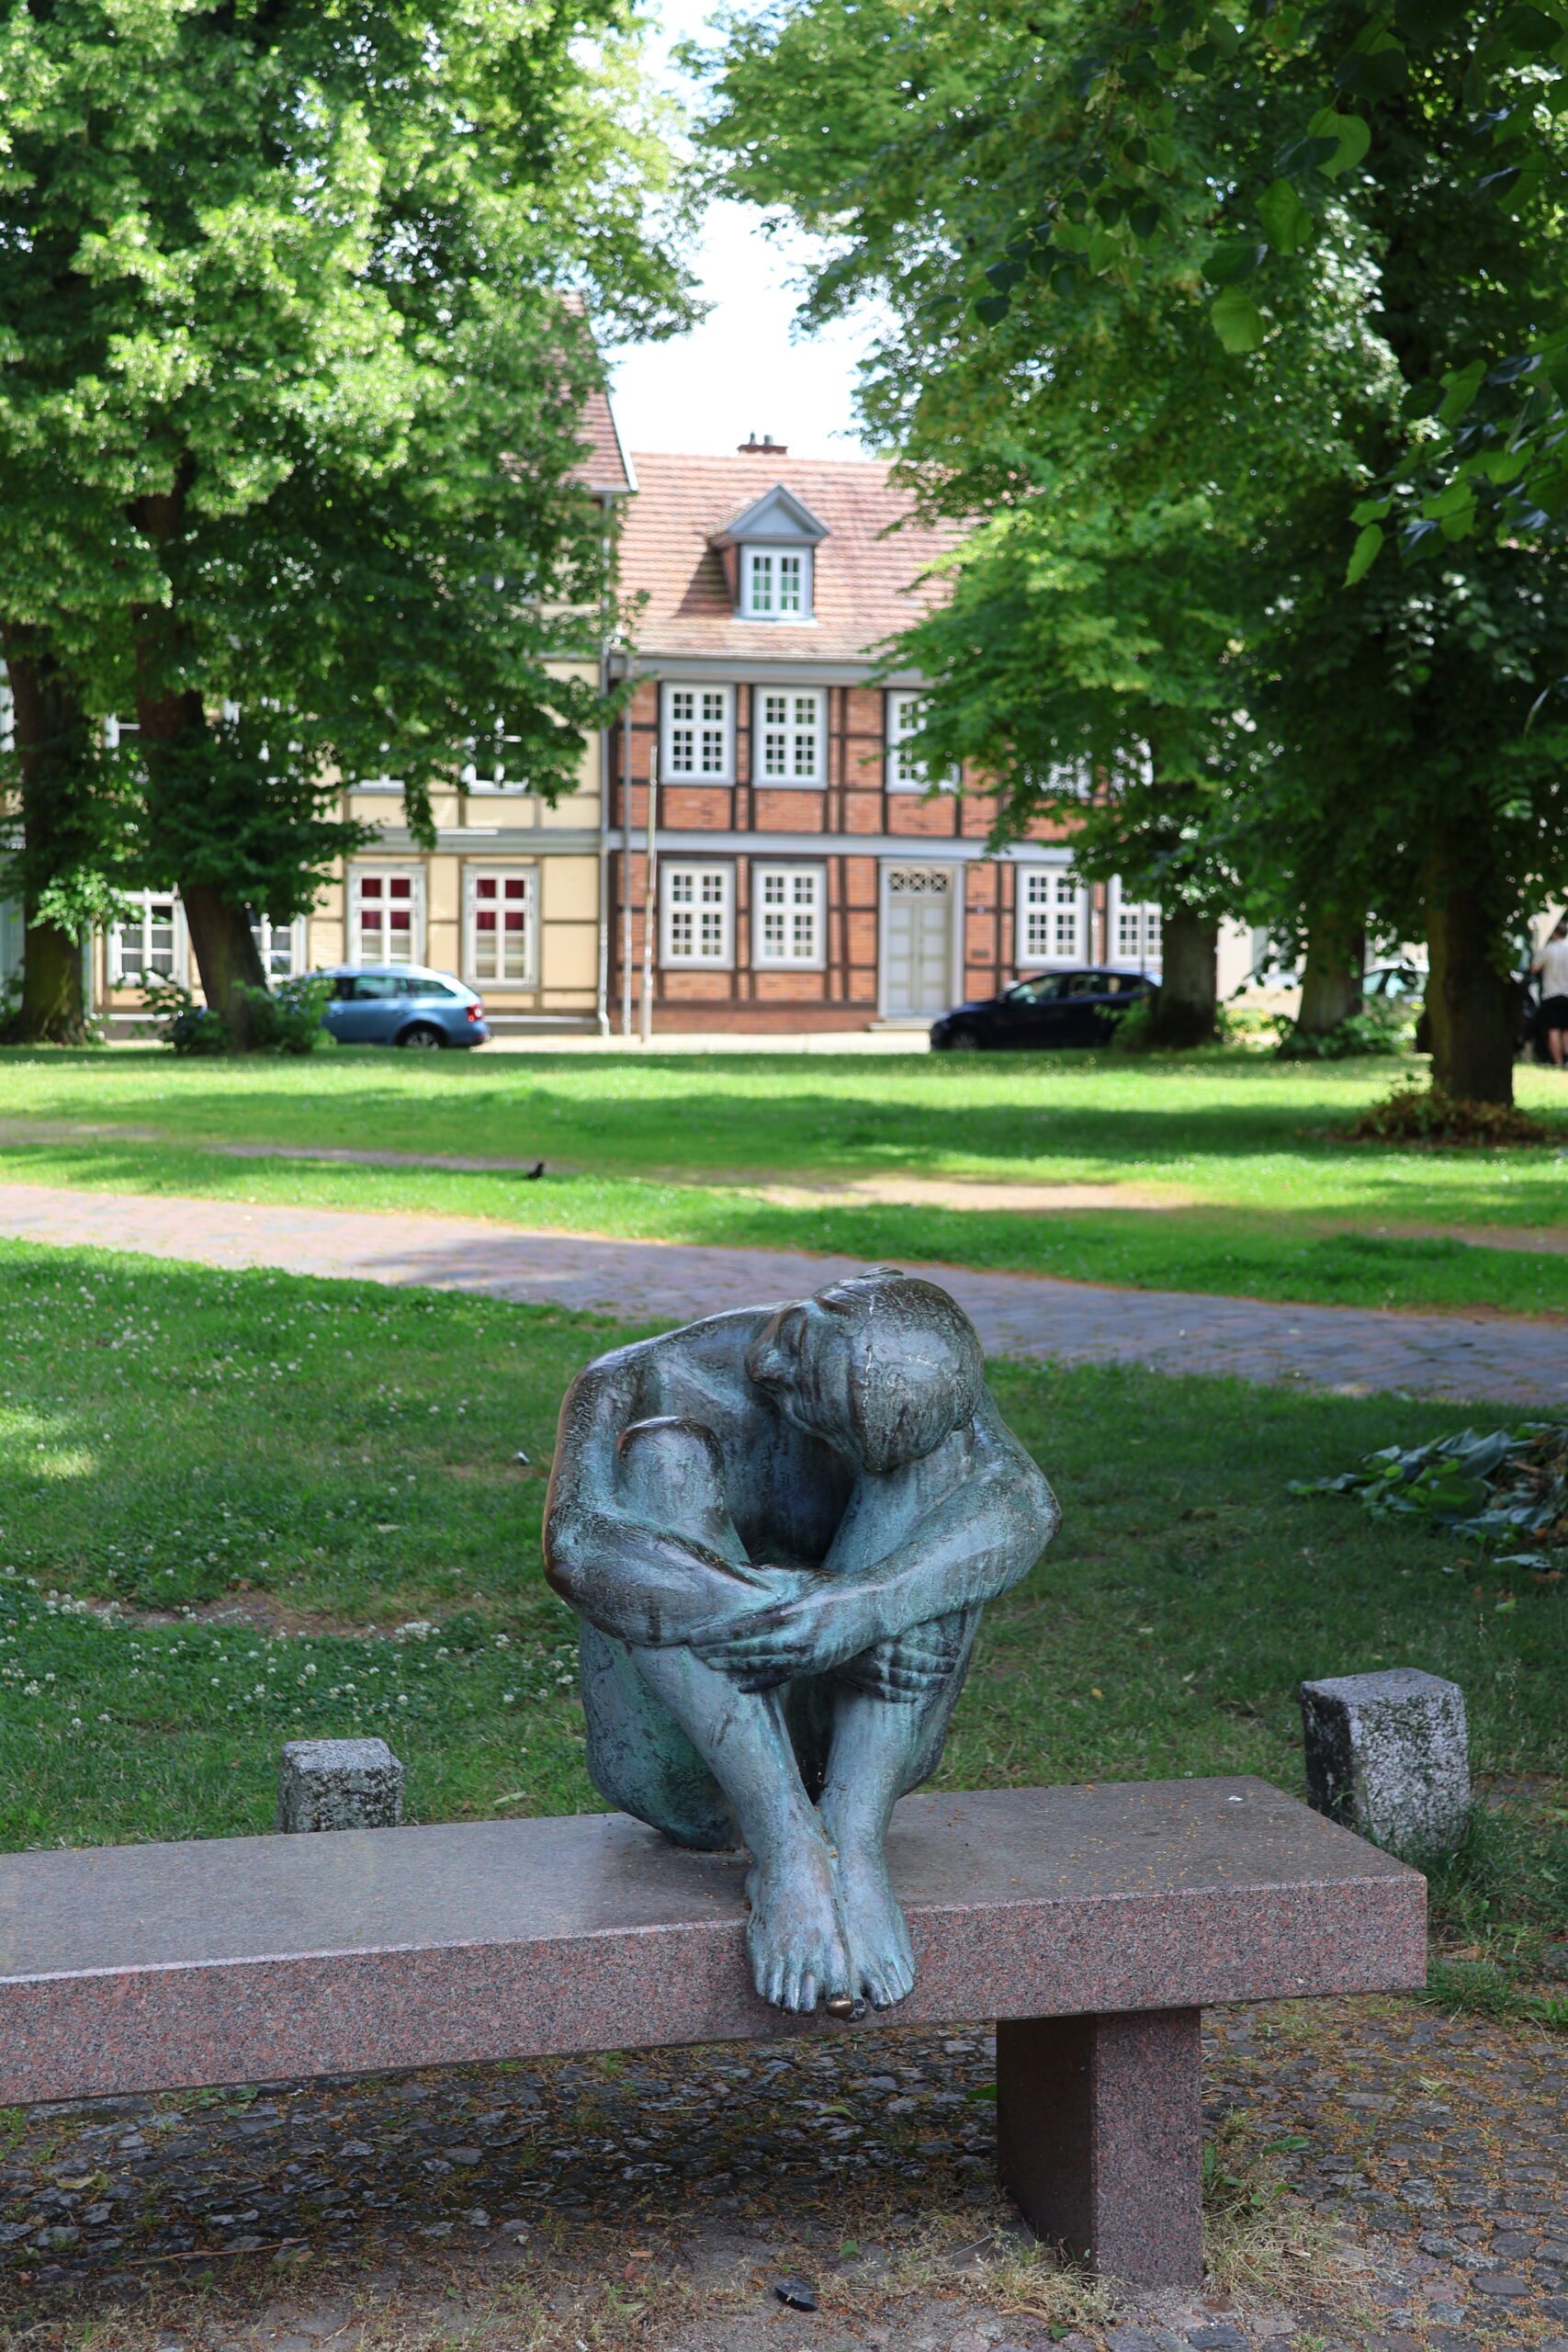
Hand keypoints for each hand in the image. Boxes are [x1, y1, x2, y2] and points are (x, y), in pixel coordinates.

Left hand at [685, 1581, 875, 1690]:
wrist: (872, 1610)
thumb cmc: (833, 1589)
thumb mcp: (802, 1577)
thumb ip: (769, 1576)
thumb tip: (737, 1569)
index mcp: (790, 1613)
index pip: (745, 1627)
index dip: (718, 1634)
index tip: (696, 1636)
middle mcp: (797, 1638)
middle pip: (748, 1649)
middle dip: (719, 1651)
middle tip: (694, 1651)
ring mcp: (806, 1657)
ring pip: (761, 1665)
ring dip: (733, 1666)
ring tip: (710, 1665)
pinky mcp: (813, 1667)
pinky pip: (780, 1677)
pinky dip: (758, 1682)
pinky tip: (740, 1685)